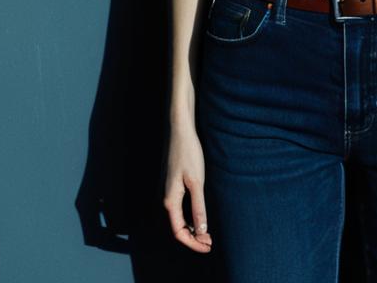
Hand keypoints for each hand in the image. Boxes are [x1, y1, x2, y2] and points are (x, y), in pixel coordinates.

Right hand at [163, 124, 213, 253]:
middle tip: (210, 242)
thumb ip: (198, 207)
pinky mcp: (171, 185)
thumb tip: (201, 231)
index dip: (193, 243)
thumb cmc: (188, 153)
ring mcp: (166, 191)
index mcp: (170, 200)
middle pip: (177, 228)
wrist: (179, 130)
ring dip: (191, 229)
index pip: (179, 232)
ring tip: (207, 233)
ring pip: (177, 219)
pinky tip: (198, 216)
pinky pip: (177, 209)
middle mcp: (165, 198)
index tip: (208, 246)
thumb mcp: (196, 181)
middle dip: (193, 238)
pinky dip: (188, 218)